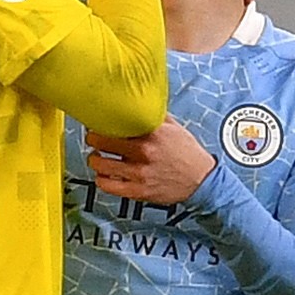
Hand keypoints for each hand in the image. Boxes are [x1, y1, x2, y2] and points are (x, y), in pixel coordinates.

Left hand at [86, 119, 215, 207]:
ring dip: (94, 159)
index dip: (103, 121)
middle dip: (93, 138)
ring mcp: (140, 173)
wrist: (202, 180)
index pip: (116, 122)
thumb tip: (141, 103)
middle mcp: (144, 152)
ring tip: (97, 157)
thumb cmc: (188, 154)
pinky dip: (101, 179)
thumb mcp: (175, 128)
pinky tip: (104, 175)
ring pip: (100, 164)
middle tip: (94, 138)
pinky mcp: (139, 191)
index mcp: (152, 133)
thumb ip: (155, 116)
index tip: (100, 122)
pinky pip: (108, 185)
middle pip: (102, 141)